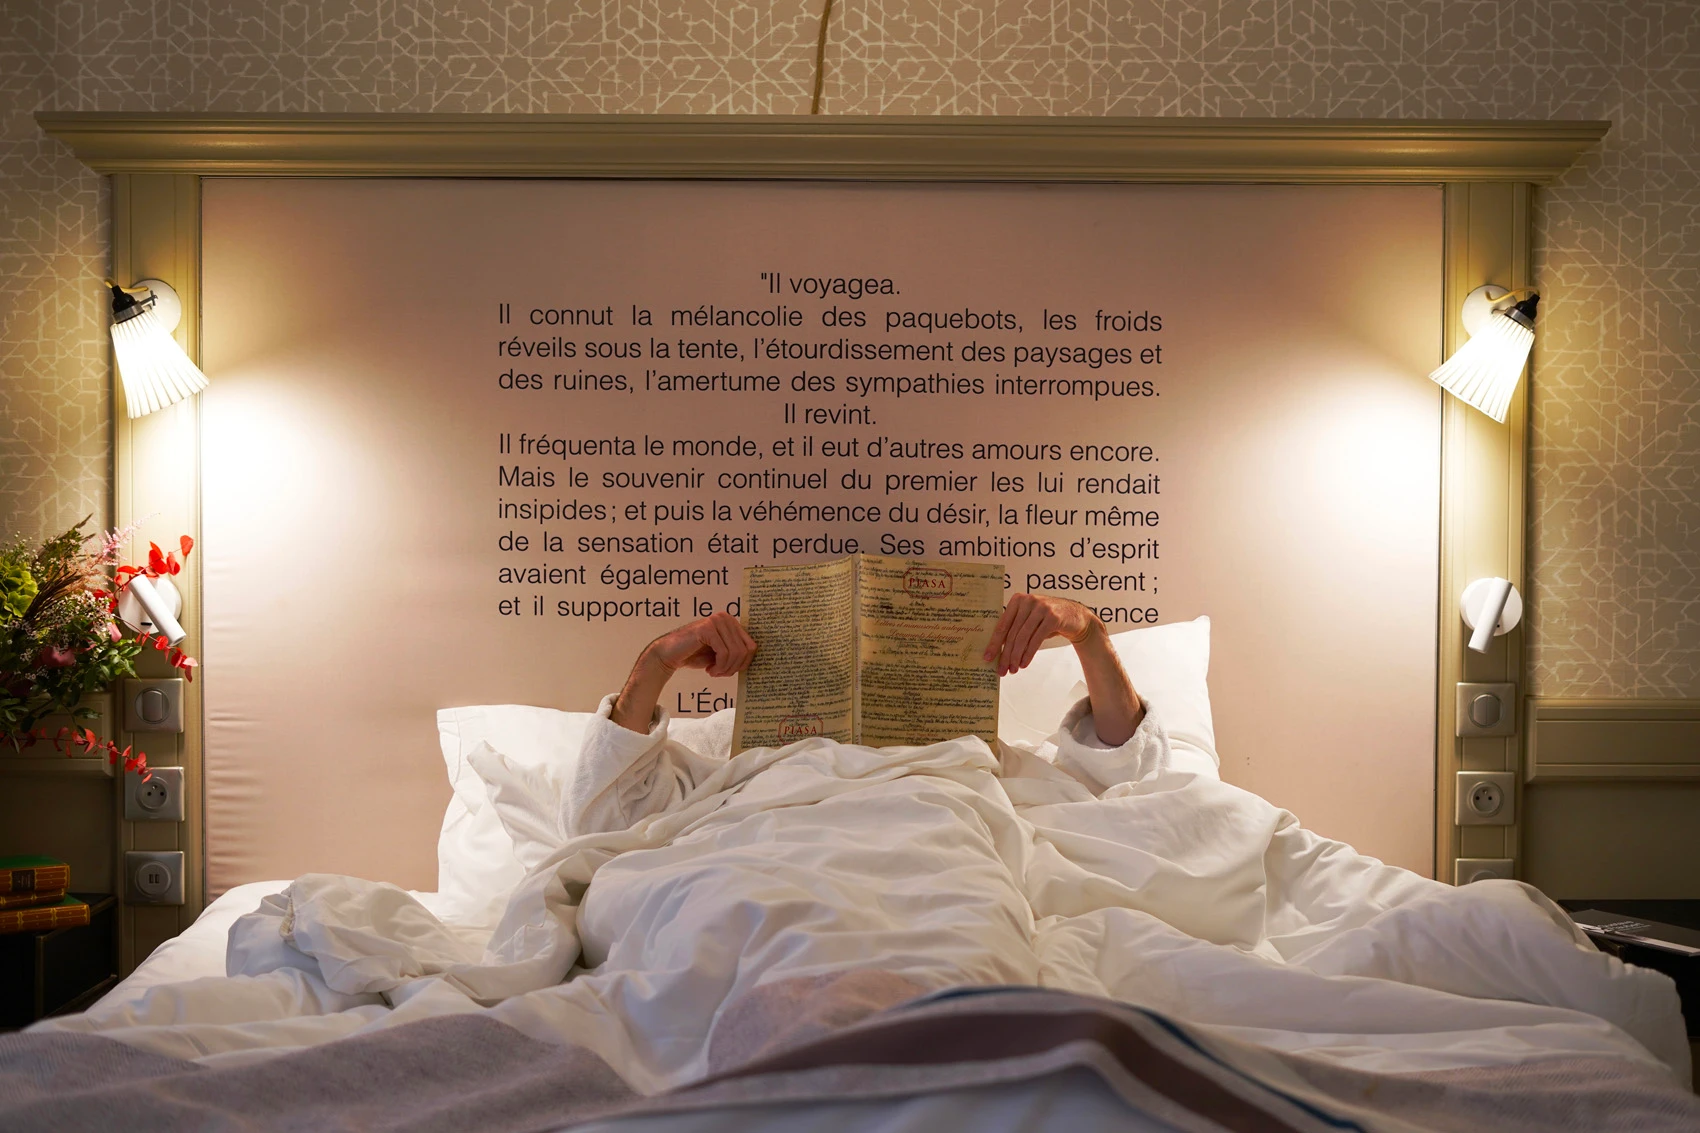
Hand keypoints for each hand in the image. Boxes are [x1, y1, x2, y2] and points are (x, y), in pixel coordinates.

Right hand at [611, 613, 755, 731]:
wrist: (669, 655)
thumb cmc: (695, 655)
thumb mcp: (721, 654)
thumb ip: (736, 652)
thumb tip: (754, 659)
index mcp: (732, 622)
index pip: (751, 646)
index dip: (743, 663)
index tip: (729, 671)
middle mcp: (726, 617)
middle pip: (745, 650)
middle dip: (734, 667)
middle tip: (720, 673)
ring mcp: (716, 621)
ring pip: (736, 652)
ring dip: (726, 668)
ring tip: (715, 672)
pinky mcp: (707, 628)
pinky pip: (724, 652)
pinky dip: (719, 666)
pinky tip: (709, 670)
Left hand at [984, 593, 1098, 675]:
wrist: (1076, 616)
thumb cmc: (1047, 620)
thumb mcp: (1029, 620)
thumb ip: (1014, 629)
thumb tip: (997, 651)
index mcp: (1018, 600)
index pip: (1002, 625)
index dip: (994, 643)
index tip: (987, 658)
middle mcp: (1028, 601)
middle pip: (1012, 633)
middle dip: (1006, 654)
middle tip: (1002, 670)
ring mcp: (1041, 608)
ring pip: (1023, 637)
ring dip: (1016, 656)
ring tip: (1013, 669)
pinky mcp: (1053, 617)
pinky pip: (1036, 639)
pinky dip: (1029, 654)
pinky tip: (1024, 663)